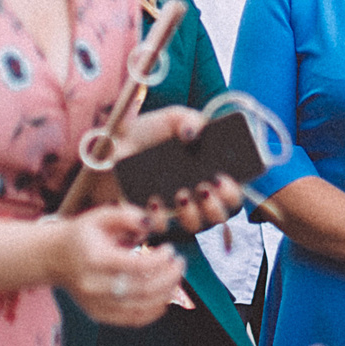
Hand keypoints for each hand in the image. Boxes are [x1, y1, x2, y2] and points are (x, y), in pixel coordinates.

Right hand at [54, 204, 187, 326]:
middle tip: (180, 264)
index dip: (160, 260)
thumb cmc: (82, 235)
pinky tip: (164, 297)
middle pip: (143, 289)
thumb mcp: (101, 215)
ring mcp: (96, 303)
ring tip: (175, 278)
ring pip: (141, 307)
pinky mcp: (99, 314)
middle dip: (169, 277)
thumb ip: (127, 215)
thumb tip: (150, 224)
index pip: (136, 266)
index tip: (170, 250)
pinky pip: (133, 319)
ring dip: (166, 294)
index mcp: (95, 259)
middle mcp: (94, 285)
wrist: (54, 257)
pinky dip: (154, 311)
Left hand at [109, 107, 248, 237]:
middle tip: (204, 186)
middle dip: (217, 205)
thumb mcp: (172, 118)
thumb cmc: (147, 133)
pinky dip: (159, 216)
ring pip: (196, 225)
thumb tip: (194, 134)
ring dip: (193, 212)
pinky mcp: (151, 216)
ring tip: (181, 193)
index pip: (232, 193)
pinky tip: (154, 199)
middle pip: (220, 215)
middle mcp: (196, 195)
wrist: (112, 144)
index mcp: (208, 173)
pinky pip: (160, 226)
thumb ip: (189, 119)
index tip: (222, 178)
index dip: (233, 191)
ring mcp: (175, 209)